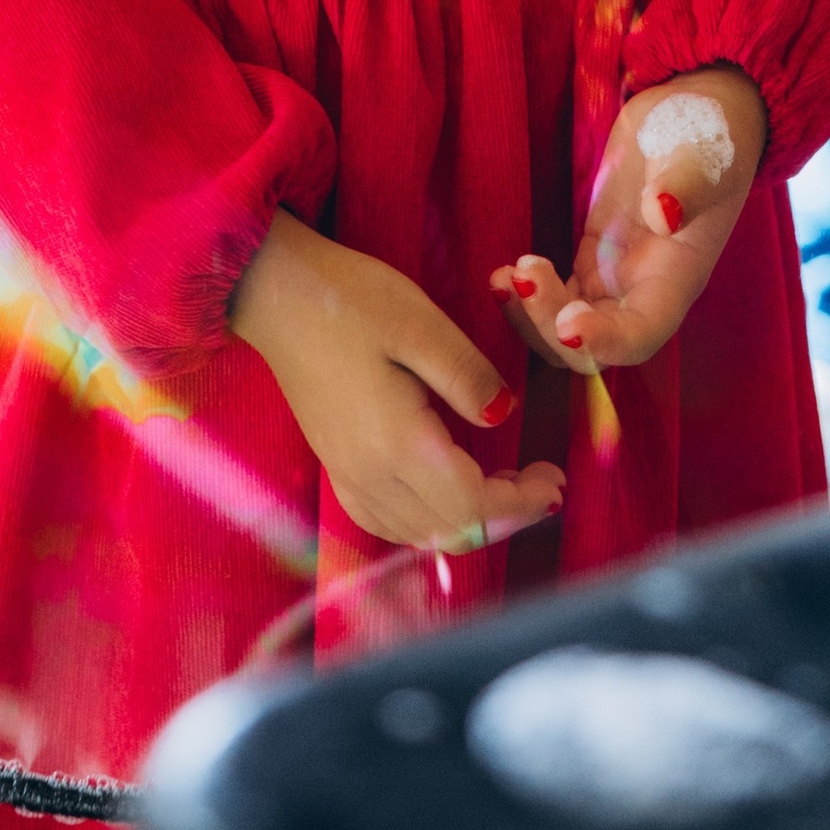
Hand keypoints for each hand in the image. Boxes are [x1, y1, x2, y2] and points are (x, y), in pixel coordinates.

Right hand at [229, 211, 563, 553]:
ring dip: (469, 521)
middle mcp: (370, 476)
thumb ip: (466, 375)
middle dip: (504, 516)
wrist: (275, 294)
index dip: (521, 503)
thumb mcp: (419, 322)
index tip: (554, 482)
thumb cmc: (348, 299)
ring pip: (421, 535)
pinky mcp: (335, 468)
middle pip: (450, 531)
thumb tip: (505, 417)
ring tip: (504, 482)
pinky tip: (448, 490)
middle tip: (540, 482)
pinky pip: (390, 522)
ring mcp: (347, 477)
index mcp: (396, 444)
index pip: (472, 506)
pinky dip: (431, 521)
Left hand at [492, 65, 766, 373]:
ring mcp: (614, 277)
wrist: (691, 112)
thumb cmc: (708, 132)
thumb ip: (685, 186)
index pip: (641, 334)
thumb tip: (663, 214)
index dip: (605, 341)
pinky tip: (503, 274)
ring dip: (531, 317)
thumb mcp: (701, 154)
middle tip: (524, 277)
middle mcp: (643, 291)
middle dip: (551, 324)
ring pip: (566, 326)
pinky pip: (556, 296)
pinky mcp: (591, 257)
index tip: (567, 322)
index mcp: (676, 278)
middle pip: (593, 343)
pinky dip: (528, 295)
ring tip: (503, 278)